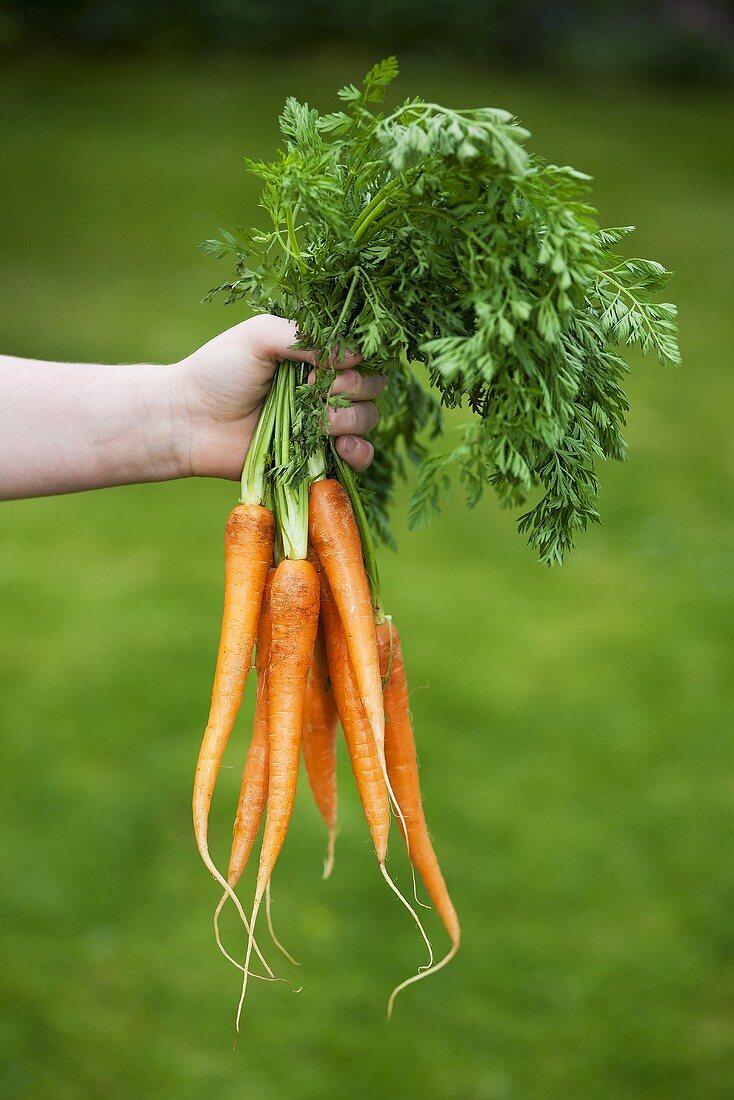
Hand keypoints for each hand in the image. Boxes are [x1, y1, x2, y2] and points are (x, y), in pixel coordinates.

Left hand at [176, 315, 385, 479]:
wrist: (192, 421)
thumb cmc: (220, 371)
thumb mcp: (260, 335)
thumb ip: (306, 336)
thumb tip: (354, 354)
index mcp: (314, 354)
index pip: (361, 352)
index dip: (356, 358)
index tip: (331, 363)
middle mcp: (324, 387)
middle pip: (372, 386)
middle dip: (352, 388)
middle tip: (312, 390)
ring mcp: (323, 423)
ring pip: (368, 419)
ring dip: (350, 419)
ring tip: (318, 422)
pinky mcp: (318, 457)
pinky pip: (361, 458)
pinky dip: (360, 453)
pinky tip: (341, 447)